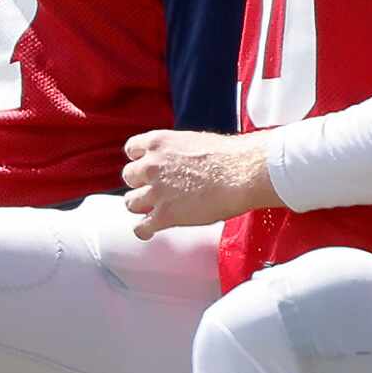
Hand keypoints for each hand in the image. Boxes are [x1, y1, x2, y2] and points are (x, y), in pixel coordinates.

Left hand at [122, 129, 274, 237]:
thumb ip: (178, 151)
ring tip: (151, 211)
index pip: (132, 149)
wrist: (242, 173)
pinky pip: (141, 227)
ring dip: (141, 206)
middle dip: (141, 183)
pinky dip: (143, 230)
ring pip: (130, 202)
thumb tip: (182, 161)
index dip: (139, 160)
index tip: (147, 167)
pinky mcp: (165, 214)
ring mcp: (156, 191)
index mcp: (159, 143)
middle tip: (155, 190)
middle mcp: (151, 165)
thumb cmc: (229, 156)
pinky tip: (150, 231)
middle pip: (129, 177)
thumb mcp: (196, 141)